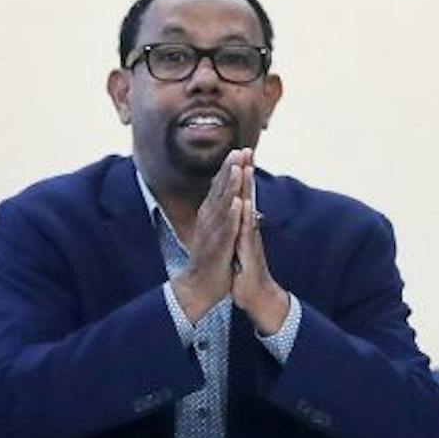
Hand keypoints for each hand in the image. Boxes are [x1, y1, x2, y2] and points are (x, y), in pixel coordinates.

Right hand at [170, 149, 250, 321]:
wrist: (198, 288)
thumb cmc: (211, 260)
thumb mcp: (215, 232)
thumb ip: (219, 214)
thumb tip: (226, 197)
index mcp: (211, 216)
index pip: (221, 188)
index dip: (230, 168)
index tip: (240, 150)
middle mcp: (209, 221)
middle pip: (221, 191)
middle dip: (231, 169)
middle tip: (240, 150)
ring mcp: (213, 234)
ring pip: (223, 206)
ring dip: (231, 186)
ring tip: (238, 168)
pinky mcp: (217, 248)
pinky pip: (227, 230)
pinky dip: (232, 216)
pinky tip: (239, 203)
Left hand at [231, 160, 290, 334]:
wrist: (257, 296)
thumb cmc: (246, 271)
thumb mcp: (239, 246)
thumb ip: (240, 229)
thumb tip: (240, 214)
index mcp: (244, 225)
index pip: (241, 195)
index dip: (239, 175)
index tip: (238, 154)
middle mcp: (249, 228)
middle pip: (247, 195)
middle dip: (245, 172)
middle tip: (246, 149)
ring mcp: (250, 239)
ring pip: (248, 210)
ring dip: (247, 189)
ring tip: (245, 168)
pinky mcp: (249, 253)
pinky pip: (246, 232)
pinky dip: (244, 218)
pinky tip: (243, 205)